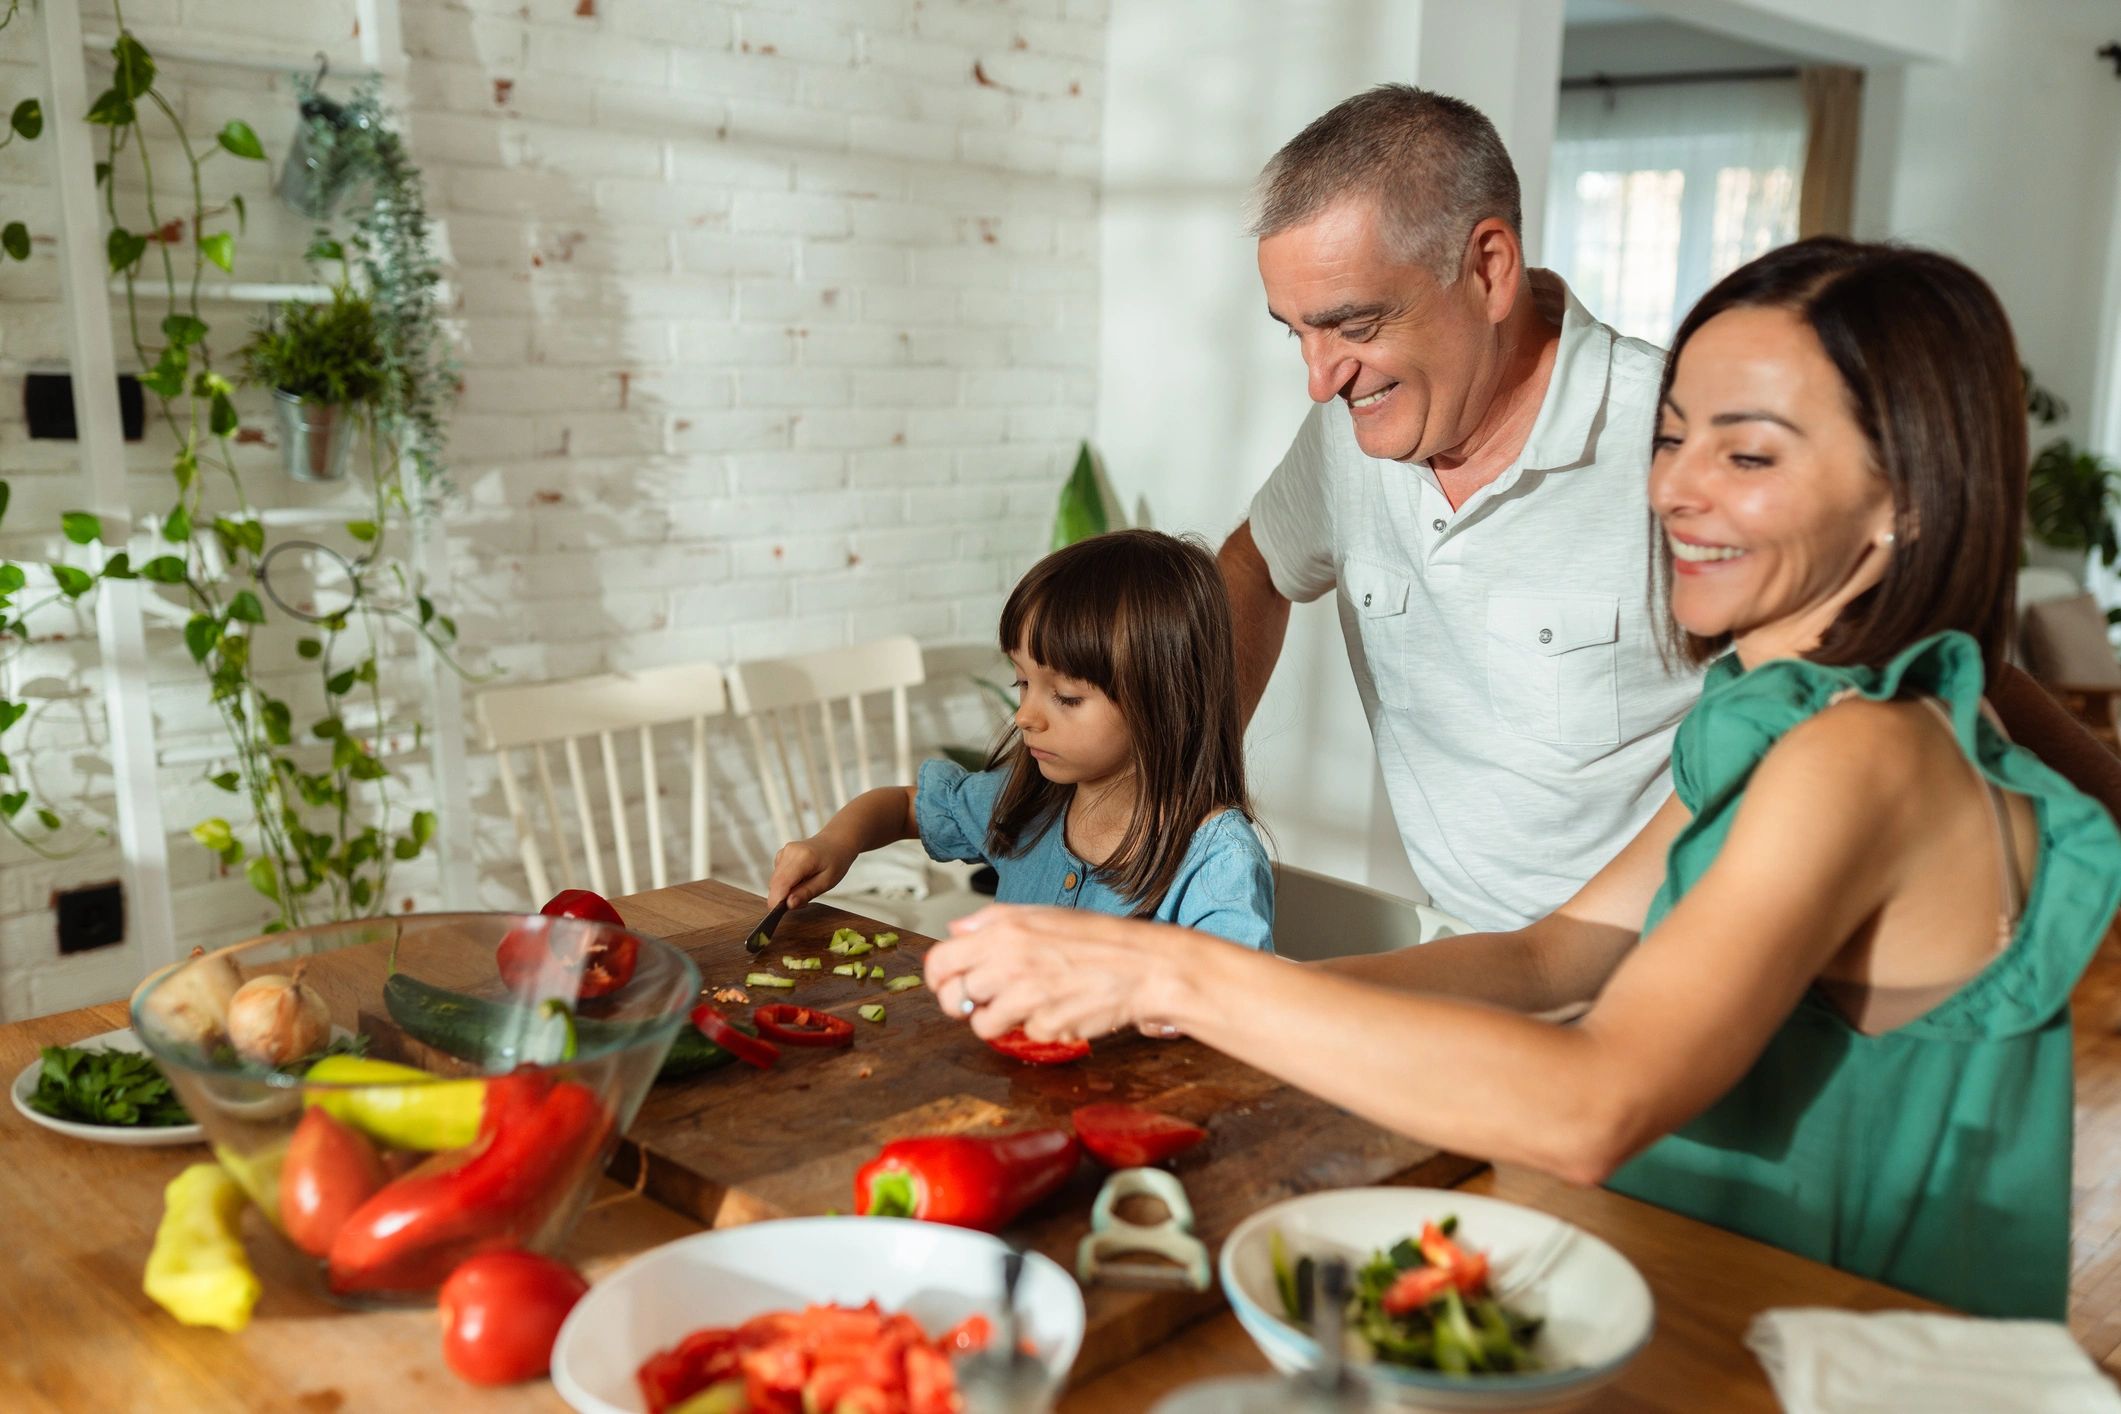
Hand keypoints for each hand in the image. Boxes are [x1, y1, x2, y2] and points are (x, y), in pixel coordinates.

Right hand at [766, 834, 855, 909]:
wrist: (836, 842)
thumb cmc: (836, 862)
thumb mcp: (827, 882)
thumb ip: (806, 893)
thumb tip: (788, 904)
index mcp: (803, 858)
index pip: (781, 883)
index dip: (776, 900)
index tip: (778, 913)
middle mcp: (789, 852)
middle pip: (775, 883)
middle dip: (783, 898)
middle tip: (803, 902)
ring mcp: (784, 852)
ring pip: (774, 881)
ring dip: (785, 891)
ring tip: (805, 888)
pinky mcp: (781, 855)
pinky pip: (777, 876)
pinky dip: (785, 883)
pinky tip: (800, 880)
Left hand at [922, 905, 1201, 1042]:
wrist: (1144, 966)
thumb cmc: (1097, 939)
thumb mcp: (1040, 914)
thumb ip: (992, 921)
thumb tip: (956, 930)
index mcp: (1002, 932)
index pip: (939, 961)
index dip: (938, 978)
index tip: (947, 984)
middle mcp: (1009, 962)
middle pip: (954, 999)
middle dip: (964, 1005)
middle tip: (981, 1003)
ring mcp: (1027, 996)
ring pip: (983, 1025)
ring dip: (1000, 1021)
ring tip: (1025, 1006)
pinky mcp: (1046, 1024)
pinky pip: (1026, 1035)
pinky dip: (1039, 1027)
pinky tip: (1059, 1009)